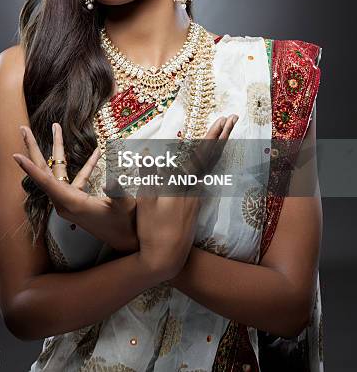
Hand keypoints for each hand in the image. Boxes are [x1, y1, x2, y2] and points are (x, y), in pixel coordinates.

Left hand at [12, 123, 138, 252]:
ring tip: (56, 128)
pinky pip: (77, 177)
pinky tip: (98, 152)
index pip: (46, 183)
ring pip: (58, 171)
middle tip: (22, 128)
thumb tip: (114, 175)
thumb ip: (119, 189)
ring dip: (58, 149)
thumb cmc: (126, 225)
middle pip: (44, 171)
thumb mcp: (125, 206)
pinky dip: (87, 164)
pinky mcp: (78, 200)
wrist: (127, 244)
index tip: (15, 155)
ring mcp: (70, 201)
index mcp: (72, 203)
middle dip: (33, 149)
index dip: (30, 169)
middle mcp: (65, 202)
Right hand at [135, 114, 238, 280]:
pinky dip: (210, 161)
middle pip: (213, 156)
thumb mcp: (144, 202)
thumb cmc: (151, 231)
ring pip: (211, 166)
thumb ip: (147, 176)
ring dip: (217, 146)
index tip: (225, 120)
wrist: (165, 259)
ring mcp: (196, 196)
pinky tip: (209, 158)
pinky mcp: (194, 204)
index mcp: (183, 184)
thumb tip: (146, 152)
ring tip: (224, 131)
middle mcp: (195, 188)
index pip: (202, 154)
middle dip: (223, 135)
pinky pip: (205, 175)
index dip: (213, 135)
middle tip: (233, 118)